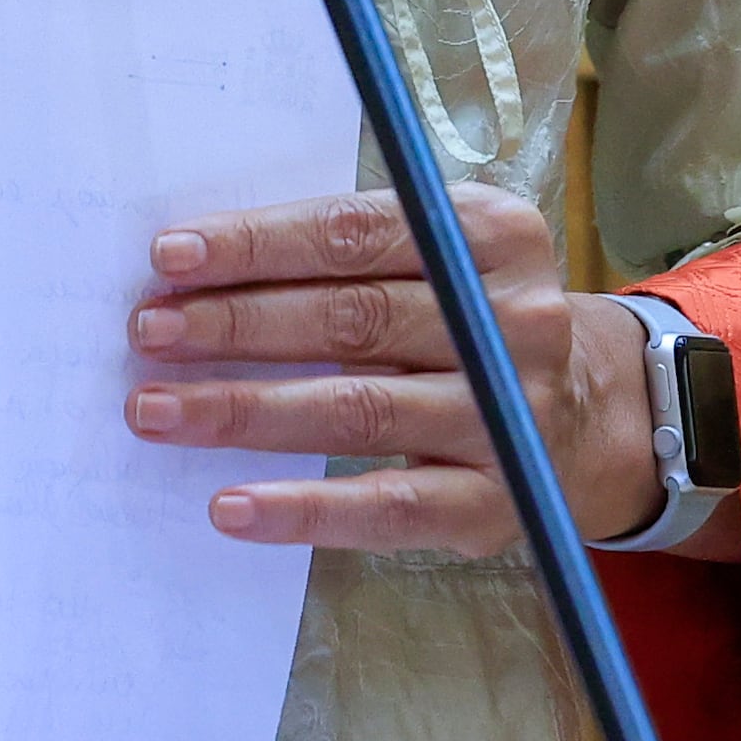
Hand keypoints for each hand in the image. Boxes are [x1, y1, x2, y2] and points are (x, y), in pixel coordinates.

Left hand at [122, 188, 670, 551]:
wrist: (592, 412)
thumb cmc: (471, 315)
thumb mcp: (442, 253)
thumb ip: (348, 251)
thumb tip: (200, 269)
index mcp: (492, 234)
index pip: (356, 231)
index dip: (260, 243)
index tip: (171, 255)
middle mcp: (512, 322)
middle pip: (352, 318)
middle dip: (237, 324)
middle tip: (147, 331)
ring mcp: (508, 416)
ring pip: (357, 410)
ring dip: (245, 410)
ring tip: (158, 410)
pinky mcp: (495, 503)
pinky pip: (385, 506)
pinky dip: (302, 509)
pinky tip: (231, 506)